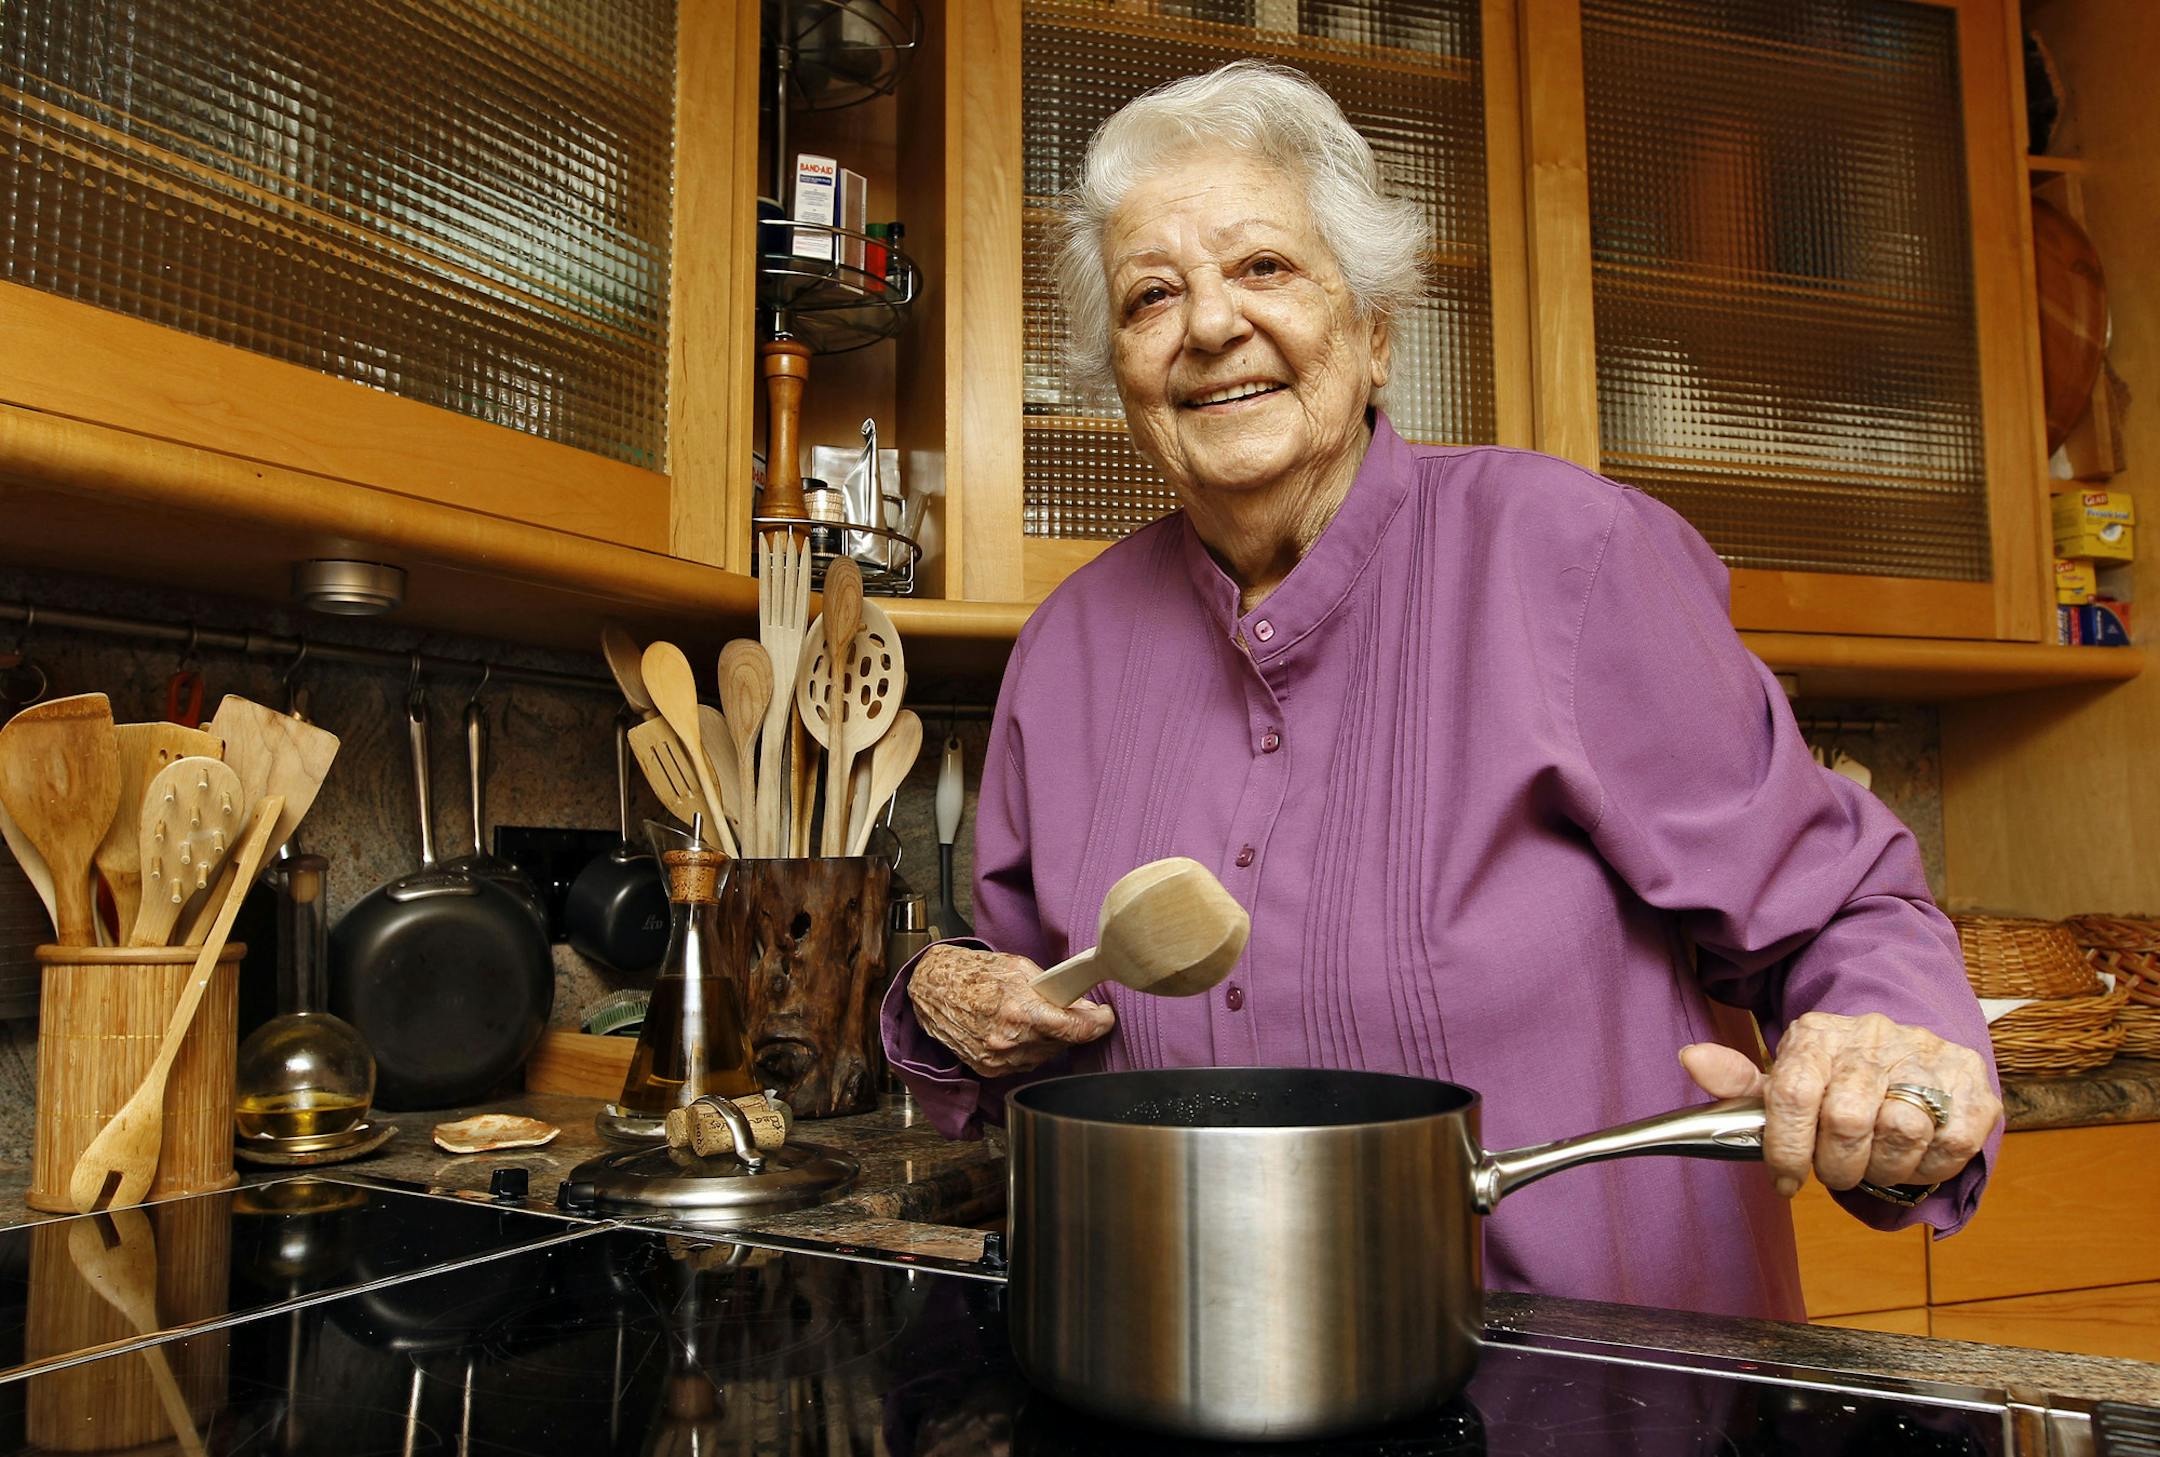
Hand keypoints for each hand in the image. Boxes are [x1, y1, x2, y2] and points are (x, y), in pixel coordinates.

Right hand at [909, 944, 1114, 1078]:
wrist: (933, 989)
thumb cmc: (974, 973)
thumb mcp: (1019, 968)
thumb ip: (1053, 989)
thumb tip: (1083, 1005)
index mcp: (1020, 1012)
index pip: (1075, 1030)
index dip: (1097, 1025)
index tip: (1105, 1018)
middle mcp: (1009, 1041)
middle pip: (1063, 1043)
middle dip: (1071, 1026)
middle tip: (1071, 1009)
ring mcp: (998, 1059)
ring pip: (1045, 1055)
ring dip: (1050, 1039)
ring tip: (1036, 1016)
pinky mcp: (989, 1070)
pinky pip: (1024, 1063)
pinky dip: (1029, 1048)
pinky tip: (1019, 1030)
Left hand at [1680, 1012, 2000, 1200]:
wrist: (1904, 1052)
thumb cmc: (1833, 1078)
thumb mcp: (1782, 1078)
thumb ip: (1738, 1080)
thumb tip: (1691, 1058)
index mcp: (1816, 1035)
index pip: (1793, 1093)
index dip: (1786, 1149)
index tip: (1785, 1181)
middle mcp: (1872, 1037)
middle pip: (1848, 1119)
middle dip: (1836, 1165)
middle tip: (1834, 1172)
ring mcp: (1925, 1056)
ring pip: (1903, 1131)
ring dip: (1883, 1168)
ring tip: (1873, 1164)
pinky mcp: (1971, 1082)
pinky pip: (1952, 1143)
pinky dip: (1928, 1168)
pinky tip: (1911, 1160)